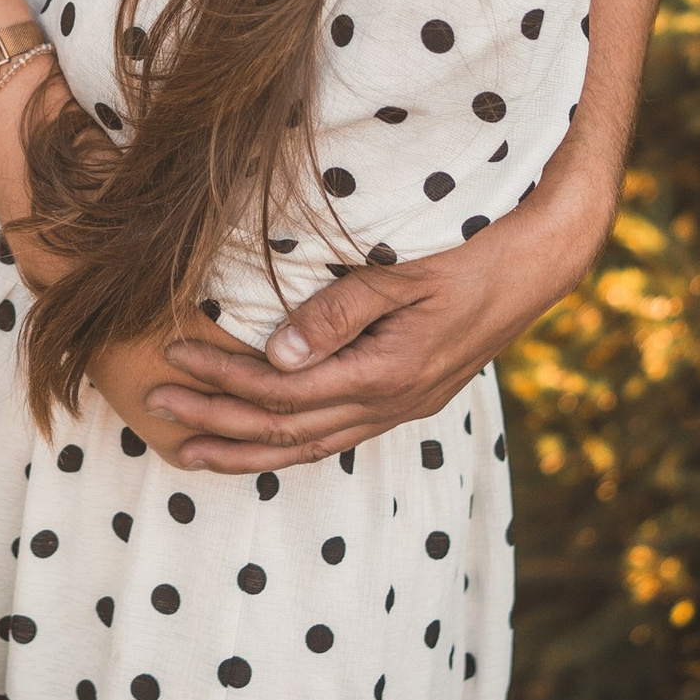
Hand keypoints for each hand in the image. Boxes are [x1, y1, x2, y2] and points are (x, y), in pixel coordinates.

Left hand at [145, 173, 612, 472]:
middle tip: (156, 409)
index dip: (224, 378)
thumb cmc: (473, 248)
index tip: (173, 357)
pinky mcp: (410, 397)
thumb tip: (276, 354)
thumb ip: (340, 312)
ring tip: (190, 451)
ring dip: (248, 448)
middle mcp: (395, 402)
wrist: (542, 258)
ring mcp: (405, 406)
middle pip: (288, 430)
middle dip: (218, 422)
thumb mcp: (404, 270)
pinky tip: (260, 442)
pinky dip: (290, 443)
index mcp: (389, 373)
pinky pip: (338, 435)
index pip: (285, 390)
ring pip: (312, 445)